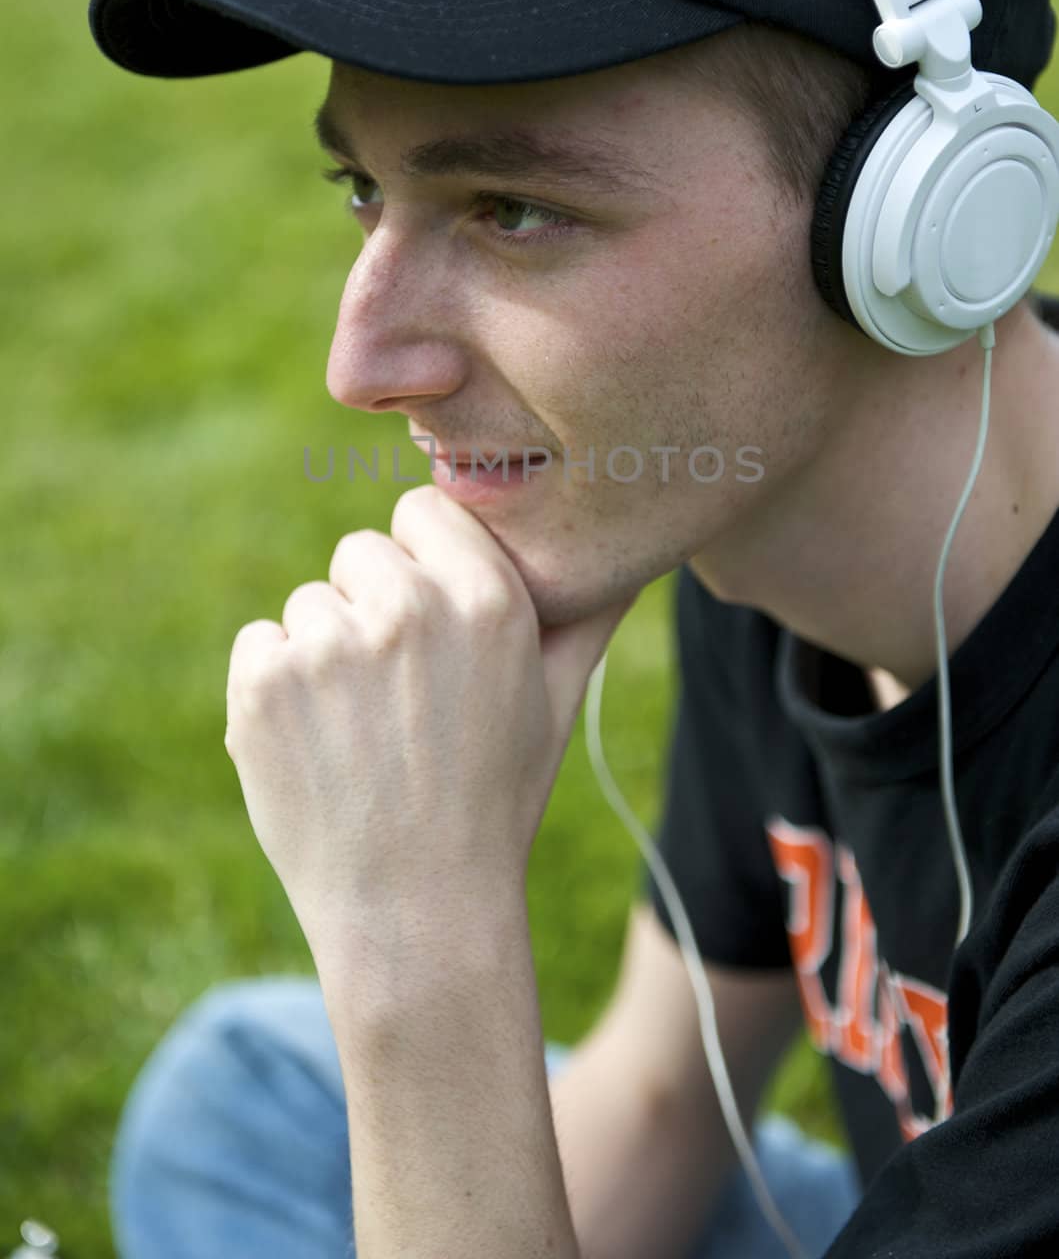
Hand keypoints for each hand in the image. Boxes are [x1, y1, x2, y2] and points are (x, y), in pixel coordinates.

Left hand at [224, 485, 630, 963]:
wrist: (415, 911)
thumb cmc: (493, 799)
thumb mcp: (556, 702)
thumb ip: (588, 610)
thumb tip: (629, 549)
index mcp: (488, 598)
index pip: (423, 509)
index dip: (424, 563)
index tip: (431, 623)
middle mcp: (408, 607)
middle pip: (361, 552)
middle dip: (373, 607)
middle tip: (400, 696)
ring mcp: (328, 643)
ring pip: (311, 602)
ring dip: (325, 653)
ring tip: (363, 732)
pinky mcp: (264, 683)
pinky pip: (260, 641)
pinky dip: (275, 687)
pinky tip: (317, 745)